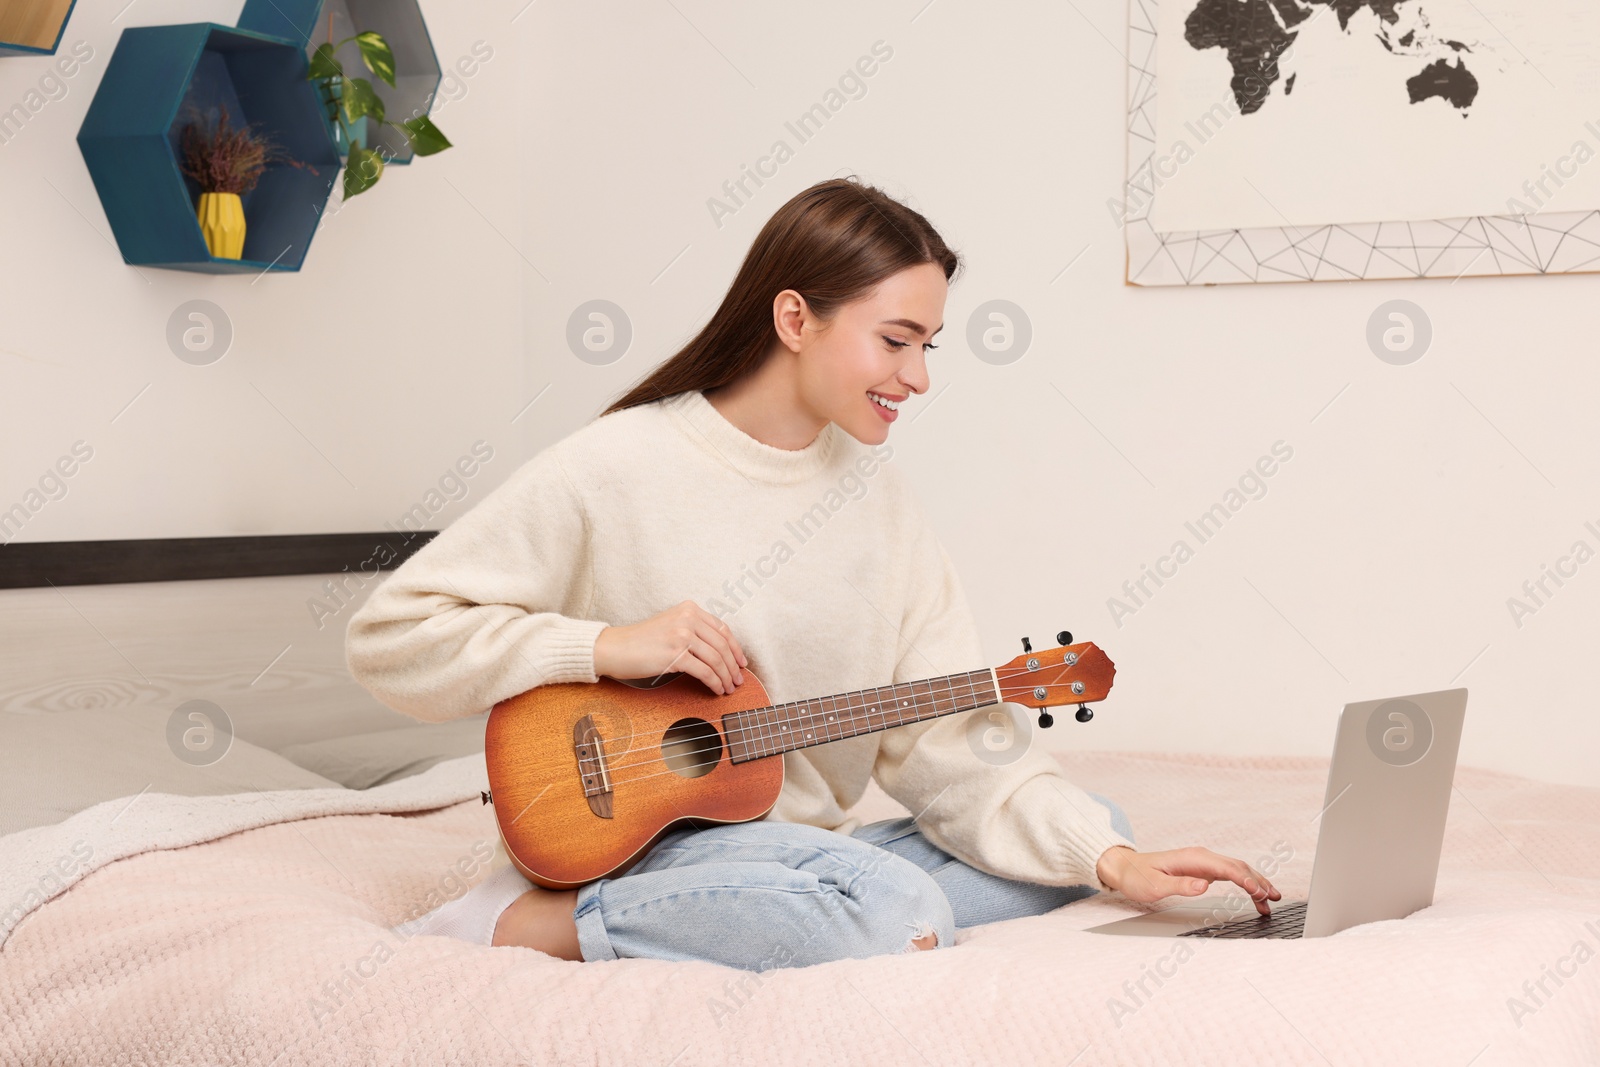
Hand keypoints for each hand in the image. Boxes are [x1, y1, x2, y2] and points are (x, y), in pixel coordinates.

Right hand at [593, 601, 747, 694]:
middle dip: (734, 666)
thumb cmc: (641, 640)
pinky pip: (705, 672)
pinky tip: (716, 690)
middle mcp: (688, 618)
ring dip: (726, 677)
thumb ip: (693, 630)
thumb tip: (720, 651)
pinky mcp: (675, 655)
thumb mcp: (671, 624)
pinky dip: (715, 683)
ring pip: (716, 660)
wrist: (615, 648)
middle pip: (722, 645)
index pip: (722, 629)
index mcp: (689, 609)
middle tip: (739, 680)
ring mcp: (681, 635)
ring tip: (729, 688)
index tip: (741, 662)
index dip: (736, 648)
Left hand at [1095, 845, 1281, 914]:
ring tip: (1273, 900)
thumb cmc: (1138, 876)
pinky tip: (1255, 897)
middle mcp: (1202, 857)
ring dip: (1257, 883)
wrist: (1126, 868)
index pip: (1226, 868)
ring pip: (1238, 870)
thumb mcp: (1154, 885)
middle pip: (1238, 867)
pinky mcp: (1204, 870)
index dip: (1245, 880)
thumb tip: (1203, 885)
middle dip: (1258, 881)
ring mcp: (1204, 862)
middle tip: (1273, 899)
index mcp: (1193, 858)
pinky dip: (1246, 885)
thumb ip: (1179, 885)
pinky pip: (1231, 876)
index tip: (1258, 892)